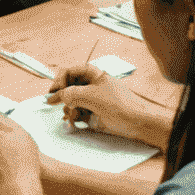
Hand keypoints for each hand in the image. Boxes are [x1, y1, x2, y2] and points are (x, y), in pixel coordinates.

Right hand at [44, 65, 159, 142]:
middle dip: (63, 98)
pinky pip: (79, 112)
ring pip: (72, 102)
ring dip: (69, 109)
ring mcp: (93, 100)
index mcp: (92, 75)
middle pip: (68, 87)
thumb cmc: (119, 104)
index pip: (69, 72)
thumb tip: (57, 96)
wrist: (140, 123)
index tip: (54, 92)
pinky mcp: (95, 113)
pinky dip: (75, 117)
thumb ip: (70, 93)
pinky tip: (75, 122)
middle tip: (56, 105)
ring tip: (72, 117)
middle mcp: (91, 85)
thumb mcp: (91, 96)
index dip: (59, 80)